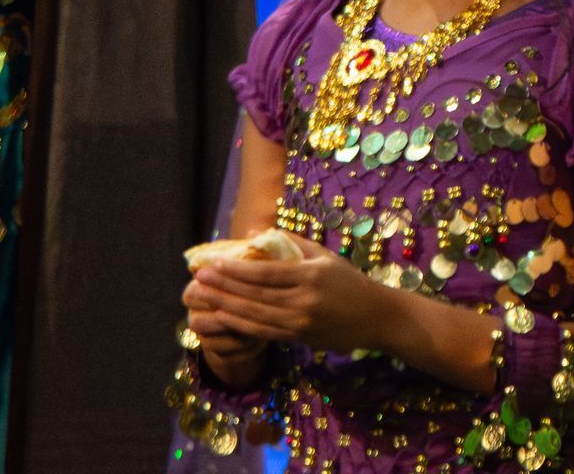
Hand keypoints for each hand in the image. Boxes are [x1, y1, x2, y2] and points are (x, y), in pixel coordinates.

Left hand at [186, 232, 386, 355]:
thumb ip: (291, 243)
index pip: (265, 273)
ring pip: (254, 316)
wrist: (375, 317)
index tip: (213, 262)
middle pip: (254, 295)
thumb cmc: (349, 281)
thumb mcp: (324, 256)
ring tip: (204, 297)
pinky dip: (240, 325)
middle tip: (198, 278)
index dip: (236, 269)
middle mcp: (303, 301)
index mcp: (310, 275)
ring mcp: (300, 323)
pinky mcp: (298, 339)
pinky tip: (224, 317)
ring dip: (225, 306)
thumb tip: (255, 235)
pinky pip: (263, 332)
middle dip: (223, 287)